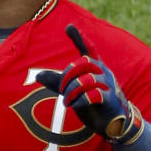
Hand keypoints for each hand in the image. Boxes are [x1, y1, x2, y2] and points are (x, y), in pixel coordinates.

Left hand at [36, 24, 142, 142]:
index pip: (88, 49)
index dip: (79, 38)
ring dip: (72, 90)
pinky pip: (93, 95)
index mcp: (96, 68)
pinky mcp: (110, 100)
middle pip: (84, 63)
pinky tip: (74, 105)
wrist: (113, 124)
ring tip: (66, 101)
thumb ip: (58, 83)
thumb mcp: (74, 91)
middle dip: (68, 74)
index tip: (68, 27)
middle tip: (60, 89)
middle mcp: (104, 73)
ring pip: (87, 80)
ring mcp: (108, 86)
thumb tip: (37, 76)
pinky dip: (79, 100)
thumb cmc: (94, 104)